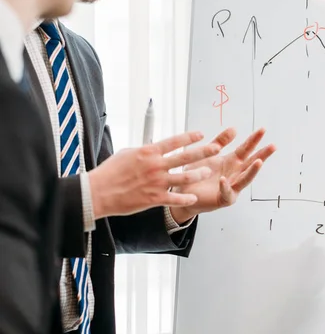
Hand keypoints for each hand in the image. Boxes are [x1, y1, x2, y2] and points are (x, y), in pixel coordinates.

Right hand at [89, 131, 220, 218]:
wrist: (98, 192)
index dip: (190, 137)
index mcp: (148, 152)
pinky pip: (175, 198)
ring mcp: (156, 182)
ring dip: (199, 174)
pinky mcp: (155, 198)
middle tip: (217, 148)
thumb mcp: (127, 154)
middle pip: (185, 157)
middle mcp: (155, 165)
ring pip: (185, 177)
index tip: (202, 134)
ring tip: (208, 172)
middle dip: (203, 152)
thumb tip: (155, 147)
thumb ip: (145, 151)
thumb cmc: (110, 171)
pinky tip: (194, 198)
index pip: (174, 141)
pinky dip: (186, 198)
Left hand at [169, 128, 275, 222]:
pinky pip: (226, 192)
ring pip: (245, 179)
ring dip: (252, 171)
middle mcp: (235, 174)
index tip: (263, 129)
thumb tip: (234, 129)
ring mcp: (232, 187)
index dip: (254, 139)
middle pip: (251, 163)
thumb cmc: (196, 173)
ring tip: (259, 162)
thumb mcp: (207, 153)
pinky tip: (223, 180)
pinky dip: (225, 186)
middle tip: (273, 146)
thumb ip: (219, 142)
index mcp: (231, 161)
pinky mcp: (223, 199)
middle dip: (262, 155)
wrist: (183, 192)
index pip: (246, 149)